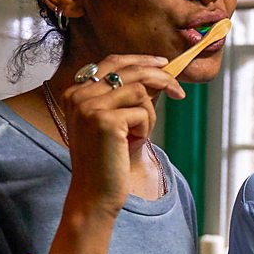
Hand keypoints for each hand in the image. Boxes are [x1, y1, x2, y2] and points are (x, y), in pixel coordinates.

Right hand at [59, 55, 185, 216]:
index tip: (162, 64)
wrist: (94, 193)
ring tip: (139, 135)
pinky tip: (134, 143)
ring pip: (139, 91)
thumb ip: (128, 97)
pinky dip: (146, 128)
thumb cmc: (106, 160)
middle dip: (159, 77)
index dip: (140, 60)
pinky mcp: (105, 120)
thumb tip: (158, 74)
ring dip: (149, 114)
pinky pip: (142, 111)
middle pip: (128, 70)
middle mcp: (78, 95)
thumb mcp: (114, 122)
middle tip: (178, 90)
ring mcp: (89, 106)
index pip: (112, 62)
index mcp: (75, 92)